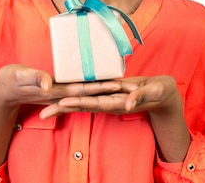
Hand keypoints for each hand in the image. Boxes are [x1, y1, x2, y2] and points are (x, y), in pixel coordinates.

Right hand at [0, 64, 125, 109]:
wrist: (3, 90)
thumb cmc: (11, 80)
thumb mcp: (20, 76)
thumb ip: (35, 78)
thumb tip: (48, 84)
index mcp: (55, 90)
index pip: (83, 89)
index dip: (100, 87)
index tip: (118, 84)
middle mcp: (61, 93)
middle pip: (91, 92)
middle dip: (110, 90)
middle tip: (132, 87)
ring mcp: (60, 92)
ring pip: (87, 91)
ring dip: (105, 89)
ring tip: (124, 85)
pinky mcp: (58, 90)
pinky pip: (79, 89)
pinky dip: (93, 86)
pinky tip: (101, 82)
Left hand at [38, 75, 181, 118]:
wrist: (162, 92)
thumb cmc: (159, 92)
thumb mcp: (152, 93)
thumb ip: (139, 97)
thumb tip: (127, 104)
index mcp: (116, 102)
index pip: (93, 103)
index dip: (77, 102)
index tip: (61, 103)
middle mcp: (107, 102)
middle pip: (81, 105)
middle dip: (61, 108)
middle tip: (42, 111)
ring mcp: (105, 97)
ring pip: (81, 101)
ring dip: (63, 103)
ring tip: (44, 105)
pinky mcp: (106, 92)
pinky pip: (88, 94)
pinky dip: (74, 95)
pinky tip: (61, 94)